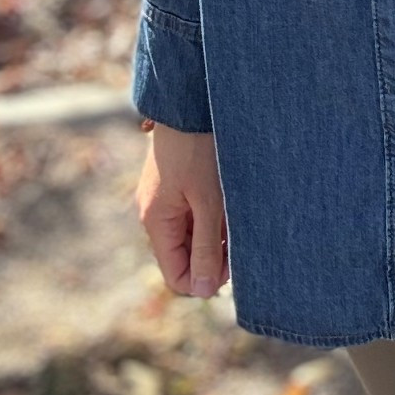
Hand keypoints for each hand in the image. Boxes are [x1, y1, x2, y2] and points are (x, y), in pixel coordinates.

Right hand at [135, 124, 229, 297]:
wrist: (189, 103)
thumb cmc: (200, 152)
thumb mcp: (208, 203)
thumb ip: (206, 247)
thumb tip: (202, 291)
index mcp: (156, 223)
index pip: (176, 275)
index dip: (205, 278)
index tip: (233, 263)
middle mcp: (154, 215)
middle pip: (184, 256)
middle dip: (213, 254)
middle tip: (241, 236)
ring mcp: (162, 199)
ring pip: (190, 235)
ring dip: (214, 233)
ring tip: (236, 214)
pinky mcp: (173, 185)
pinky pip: (191, 215)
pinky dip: (211, 215)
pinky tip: (229, 201)